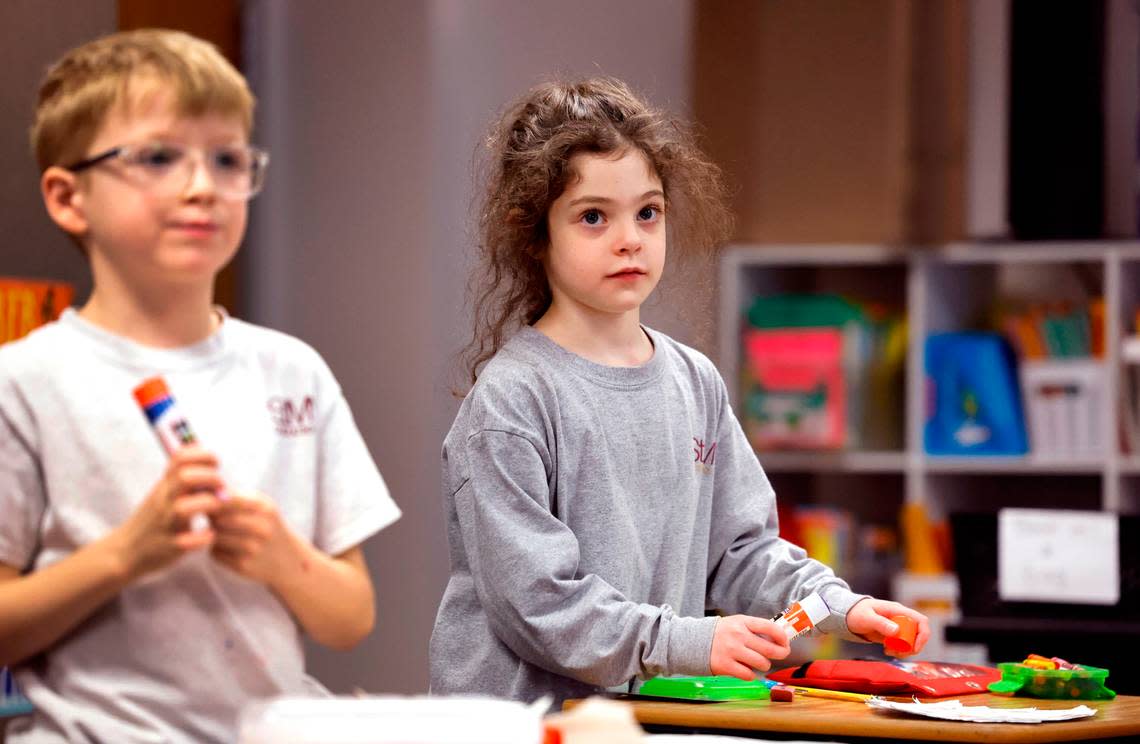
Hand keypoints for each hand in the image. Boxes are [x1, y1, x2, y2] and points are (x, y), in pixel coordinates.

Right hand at [110, 445, 223, 580]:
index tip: (216, 466)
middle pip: (184, 478)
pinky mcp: (169, 548)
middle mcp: (163, 501)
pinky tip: (210, 536)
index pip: (181, 458)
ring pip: (183, 509)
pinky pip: (187, 541)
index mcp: (164, 485)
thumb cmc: (152, 519)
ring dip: (208, 506)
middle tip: (221, 489)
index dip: (204, 456)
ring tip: (217, 511)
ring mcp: (165, 524)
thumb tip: (206, 457)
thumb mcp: (163, 492)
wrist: (123, 552)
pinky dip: (203, 538)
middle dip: (211, 479)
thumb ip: (182, 476)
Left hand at [210, 489, 297, 585]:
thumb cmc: (265, 524)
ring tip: (224, 532)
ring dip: (213, 534)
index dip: (214, 500)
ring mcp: (252, 549)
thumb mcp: (260, 505)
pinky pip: (215, 553)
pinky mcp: (242, 566)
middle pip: (219, 519)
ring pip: (215, 537)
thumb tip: (200, 487)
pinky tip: (229, 548)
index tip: (210, 501)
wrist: (286, 559)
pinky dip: (217, 549)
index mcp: (264, 509)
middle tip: (215, 518)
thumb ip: (233, 495)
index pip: (228, 500)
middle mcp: (261, 529)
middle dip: (213, 518)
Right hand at [709, 615, 789, 679]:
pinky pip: (749, 675)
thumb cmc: (720, 634)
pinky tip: (746, 670)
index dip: (782, 637)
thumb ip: (754, 629)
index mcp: (742, 622)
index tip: (785, 642)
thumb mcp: (736, 623)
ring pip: (762, 663)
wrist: (693, 641)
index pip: (770, 627)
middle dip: (780, 653)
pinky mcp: (726, 666)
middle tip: (781, 654)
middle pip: (770, 649)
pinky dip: (751, 675)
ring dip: (764, 665)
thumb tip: (778, 638)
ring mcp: (732, 651)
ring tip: (758, 663)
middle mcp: (738, 636)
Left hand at [845, 597, 929, 656]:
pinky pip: (902, 645)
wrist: (847, 615)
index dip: (922, 635)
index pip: (920, 620)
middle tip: (898, 653)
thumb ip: (880, 623)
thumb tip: (896, 631)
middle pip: (918, 634)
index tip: (914, 648)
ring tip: (889, 651)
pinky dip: (898, 651)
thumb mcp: (866, 617)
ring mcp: (897, 626)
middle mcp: (900, 618)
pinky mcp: (892, 634)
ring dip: (905, 650)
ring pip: (911, 641)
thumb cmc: (856, 612)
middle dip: (912, 646)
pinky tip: (886, 650)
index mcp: (897, 610)